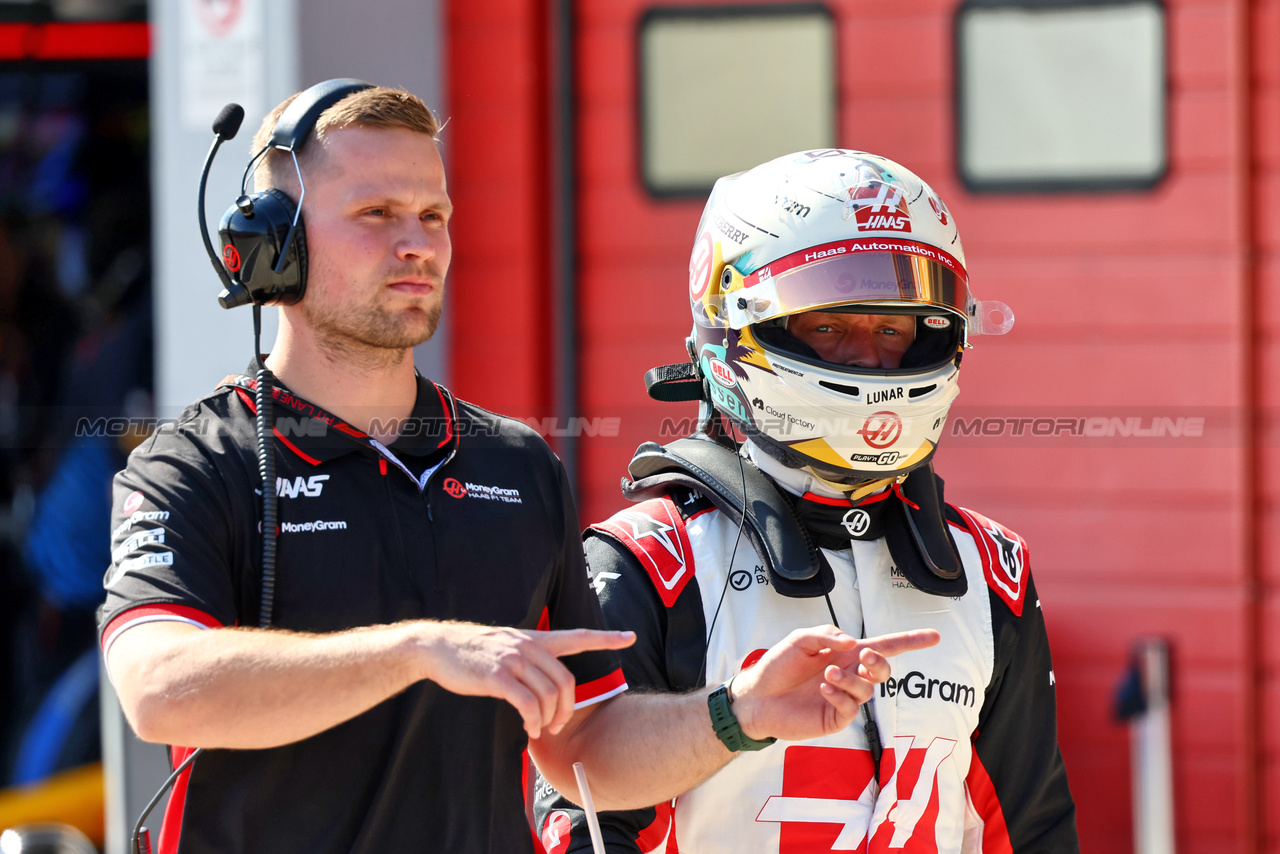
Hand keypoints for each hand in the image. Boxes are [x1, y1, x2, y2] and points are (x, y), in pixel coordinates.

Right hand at [417, 622, 634, 738]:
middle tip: (558, 726)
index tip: (630, 636)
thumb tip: (546, 687)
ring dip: (549, 719)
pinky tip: (529, 728)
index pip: (577, 636)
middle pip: (566, 681)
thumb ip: (530, 659)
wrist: (437, 647)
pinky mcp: (497, 676)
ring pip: (548, 694)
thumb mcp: (507, 647)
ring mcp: (513, 660)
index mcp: (535, 639)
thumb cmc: (473, 653)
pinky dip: (533, 720)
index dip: (605, 638)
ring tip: (539, 730)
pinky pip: (527, 703)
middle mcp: (529, 646)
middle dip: (567, 709)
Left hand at [728, 626, 938, 742]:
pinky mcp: (834, 717)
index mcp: (845, 654)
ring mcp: (844, 698)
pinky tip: (824, 689)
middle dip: (880, 663)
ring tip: (827, 674)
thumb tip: (852, 643)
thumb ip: (827, 635)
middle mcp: (849, 675)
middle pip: (883, 670)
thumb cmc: (777, 665)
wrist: (755, 696)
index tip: (934, 636)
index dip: (910, 642)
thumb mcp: (800, 639)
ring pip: (867, 690)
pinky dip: (841, 695)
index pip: (884, 646)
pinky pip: (851, 708)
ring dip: (852, 679)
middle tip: (865, 655)